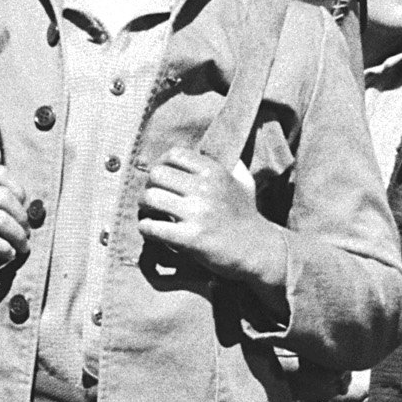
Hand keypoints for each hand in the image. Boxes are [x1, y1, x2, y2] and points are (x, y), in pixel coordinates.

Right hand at [0, 164, 28, 285]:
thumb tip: (32, 204)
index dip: (19, 192)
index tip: (24, 211)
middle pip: (3, 196)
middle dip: (22, 217)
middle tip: (26, 233)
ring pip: (0, 219)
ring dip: (18, 236)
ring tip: (21, 246)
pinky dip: (6, 249)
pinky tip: (8, 254)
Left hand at [137, 149, 287, 300]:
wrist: (258, 250)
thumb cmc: (247, 216)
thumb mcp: (244, 182)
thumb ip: (231, 164)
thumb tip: (216, 151)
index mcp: (214, 172)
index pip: (174, 154)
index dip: (161, 163)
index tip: (161, 177)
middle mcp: (205, 188)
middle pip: (156, 174)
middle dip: (149, 186)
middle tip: (152, 197)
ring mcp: (198, 213)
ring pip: (150, 198)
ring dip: (144, 207)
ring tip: (150, 213)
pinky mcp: (191, 238)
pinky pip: (152, 227)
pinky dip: (146, 228)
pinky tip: (152, 230)